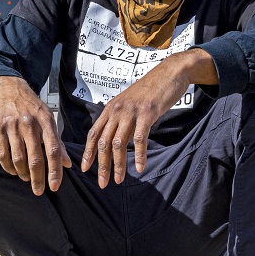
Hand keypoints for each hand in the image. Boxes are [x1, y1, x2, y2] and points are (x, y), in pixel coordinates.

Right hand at [0, 76, 71, 195]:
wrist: (10, 89)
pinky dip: (8, 167)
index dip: (55, 171)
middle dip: (38, 179)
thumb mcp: (49, 119)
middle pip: (35, 158)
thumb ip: (58, 142)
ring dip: (23, 174)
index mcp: (46, 122)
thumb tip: (67, 164)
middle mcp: (30, 124)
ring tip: (27, 179)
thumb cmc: (32, 107)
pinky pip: (3, 154)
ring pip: (18, 159)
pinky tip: (13, 171)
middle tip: (39, 191)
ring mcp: (12, 126)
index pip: (53, 150)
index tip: (54, 186)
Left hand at [81, 49, 217, 186]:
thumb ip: (121, 119)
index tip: (85, 169)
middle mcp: (117, 110)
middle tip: (103, 183)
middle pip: (103, 142)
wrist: (169, 72)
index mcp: (111, 108)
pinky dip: (139, 155)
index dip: (88, 152)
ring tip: (119, 180)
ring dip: (118, 164)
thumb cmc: (151, 90)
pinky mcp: (147, 113)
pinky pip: (140, 138)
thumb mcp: (130, 103)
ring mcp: (131, 111)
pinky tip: (140, 168)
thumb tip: (114, 139)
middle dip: (102, 165)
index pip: (94, 133)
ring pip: (118, 143)